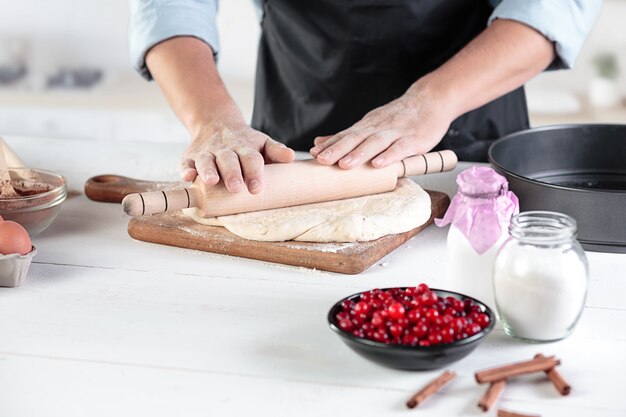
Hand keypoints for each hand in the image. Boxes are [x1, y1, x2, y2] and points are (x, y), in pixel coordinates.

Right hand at [180, 121, 294, 193]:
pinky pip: (186, 163)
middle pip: (229, 160)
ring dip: (208, 171)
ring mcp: (207, 152)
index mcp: (245, 147)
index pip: (251, 159)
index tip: (256, 188)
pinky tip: (188, 177)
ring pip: (206, 161)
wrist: (217, 122)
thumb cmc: (245, 142)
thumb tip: (291, 157)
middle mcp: (225, 149)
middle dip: (232, 174)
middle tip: (236, 188)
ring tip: (212, 182)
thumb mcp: (262, 143)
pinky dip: (186, 169)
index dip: (254, 173)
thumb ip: (276, 151)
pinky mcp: (190, 157)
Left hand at [310, 82, 453, 168]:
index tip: (313, 155)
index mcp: (367, 126)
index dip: (330, 145)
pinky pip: (401, 148)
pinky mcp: (414, 140)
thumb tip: (319, 144)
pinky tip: (379, 164)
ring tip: (345, 165)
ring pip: (375, 142)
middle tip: (322, 160)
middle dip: (338, 150)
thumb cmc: (399, 117)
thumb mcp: (371, 124)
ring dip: (359, 153)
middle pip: (356, 138)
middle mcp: (379, 127)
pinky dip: (389, 156)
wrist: (431, 100)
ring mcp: (396, 132)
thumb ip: (347, 136)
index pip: (345, 136)